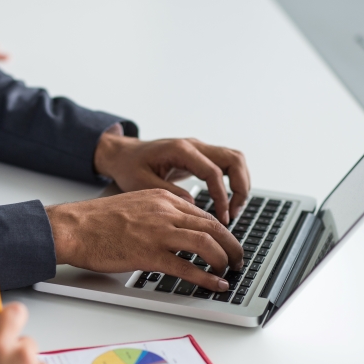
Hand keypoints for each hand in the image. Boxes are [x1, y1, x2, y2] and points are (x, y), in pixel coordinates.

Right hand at [46, 189, 243, 291]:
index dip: (221, 232)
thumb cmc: (95, 221)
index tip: (226, 244)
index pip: (203, 214)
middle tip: (238, 259)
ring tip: (230, 272)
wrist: (73, 227)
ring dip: (224, 259)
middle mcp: (165, 212)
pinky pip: (186, 266)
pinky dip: (206, 277)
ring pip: (206, 243)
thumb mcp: (133, 204)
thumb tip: (174, 229)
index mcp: (162, 199)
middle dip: (232, 245)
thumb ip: (156, 212)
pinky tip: (216, 284)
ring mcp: (158, 233)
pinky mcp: (148, 254)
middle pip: (213, 226)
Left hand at [94, 132, 250, 225]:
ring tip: (233, 211)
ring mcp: (199, 149)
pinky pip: (226, 165)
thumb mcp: (140, 183)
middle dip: (240, 188)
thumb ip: (166, 192)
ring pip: (235, 160)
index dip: (221, 196)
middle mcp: (194, 145)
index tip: (222, 217)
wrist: (123, 154)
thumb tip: (192, 206)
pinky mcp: (200, 157)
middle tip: (234, 214)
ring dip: (241, 184)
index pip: (213, 171)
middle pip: (234, 159)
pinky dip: (233, 182)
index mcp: (180, 149)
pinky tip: (226, 203)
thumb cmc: (128, 167)